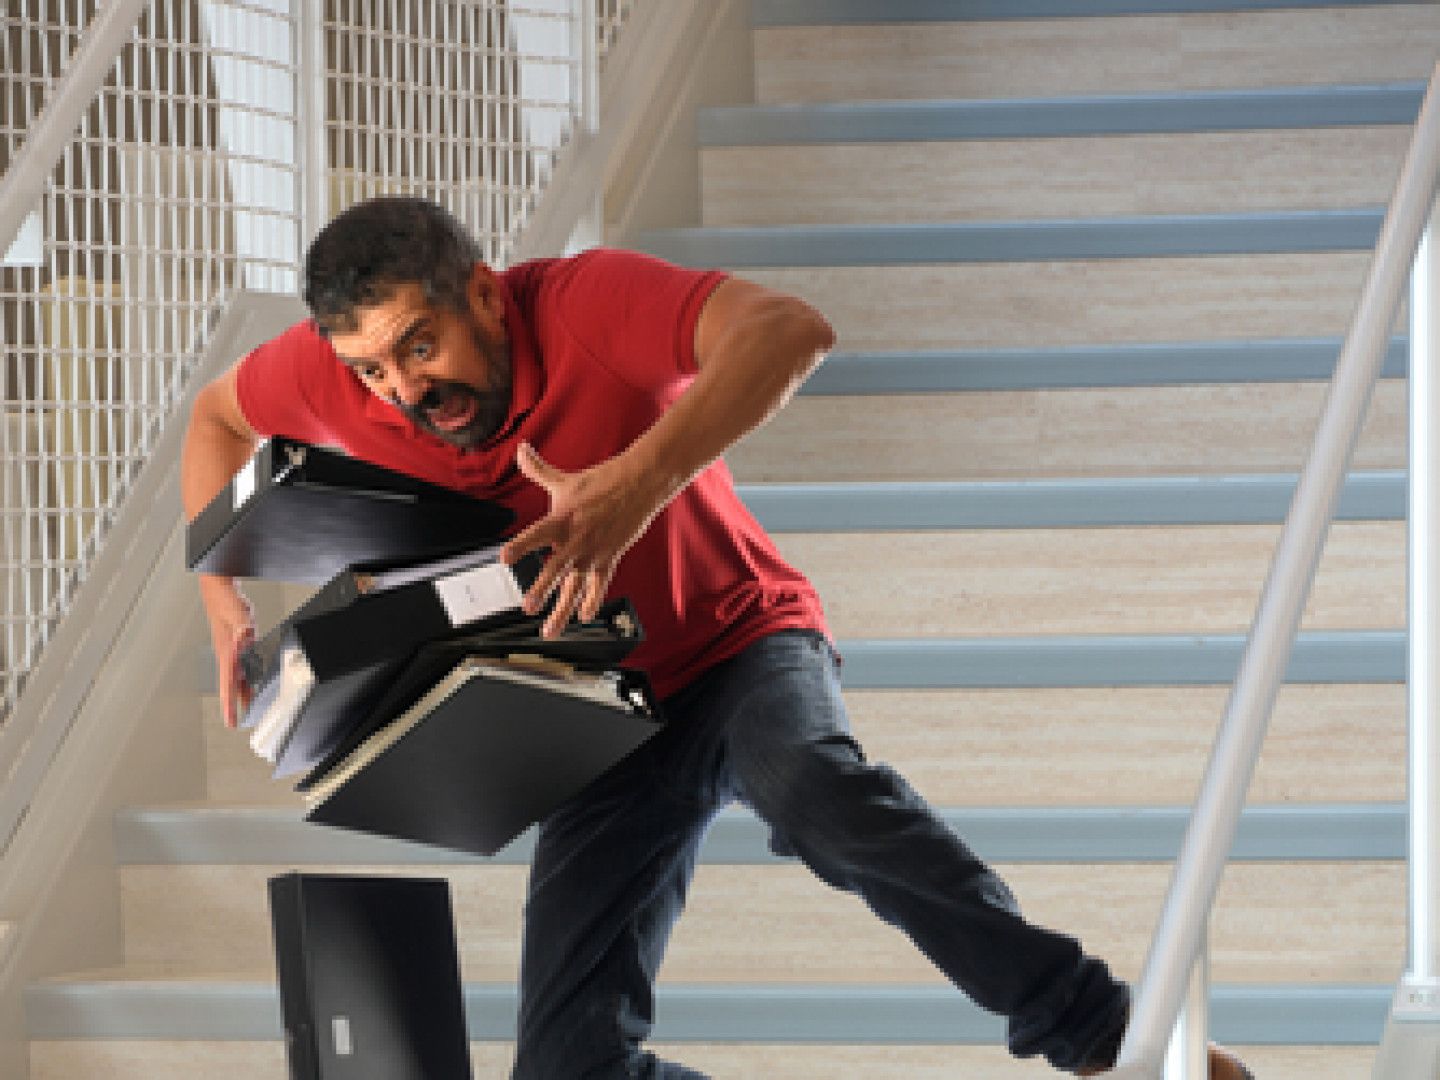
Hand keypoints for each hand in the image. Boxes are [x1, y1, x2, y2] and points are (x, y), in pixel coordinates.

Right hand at [201, 577, 255, 728]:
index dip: (230, 704)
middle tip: (235, 722)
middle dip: (234, 704)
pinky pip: (241, 665)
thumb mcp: (239, 614)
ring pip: (236, 676)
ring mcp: (229, 650)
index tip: (230, 721)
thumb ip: (243, 628)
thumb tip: (245, 639)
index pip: (228, 683)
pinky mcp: (234, 644)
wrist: (219, 590)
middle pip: (231, 685)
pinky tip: (253, 678)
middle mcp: (227, 654)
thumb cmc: (227, 602)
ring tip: (248, 705)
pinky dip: (246, 675)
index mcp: (227, 652)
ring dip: (241, 691)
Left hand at [501, 442, 665, 637]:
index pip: (535, 535)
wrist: (639, 484)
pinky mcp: (609, 558)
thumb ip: (538, 469)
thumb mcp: (564, 478)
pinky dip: (592, 601)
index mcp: (561, 519)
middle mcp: (576, 540)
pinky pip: (599, 585)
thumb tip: (521, 450)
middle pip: (556, 568)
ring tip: (550, 630)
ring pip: (576, 586)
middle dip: (542, 589)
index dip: (520, 546)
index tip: (505, 558)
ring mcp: (594, 552)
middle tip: (528, 607)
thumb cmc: (601, 481)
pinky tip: (583, 616)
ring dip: (562, 609)